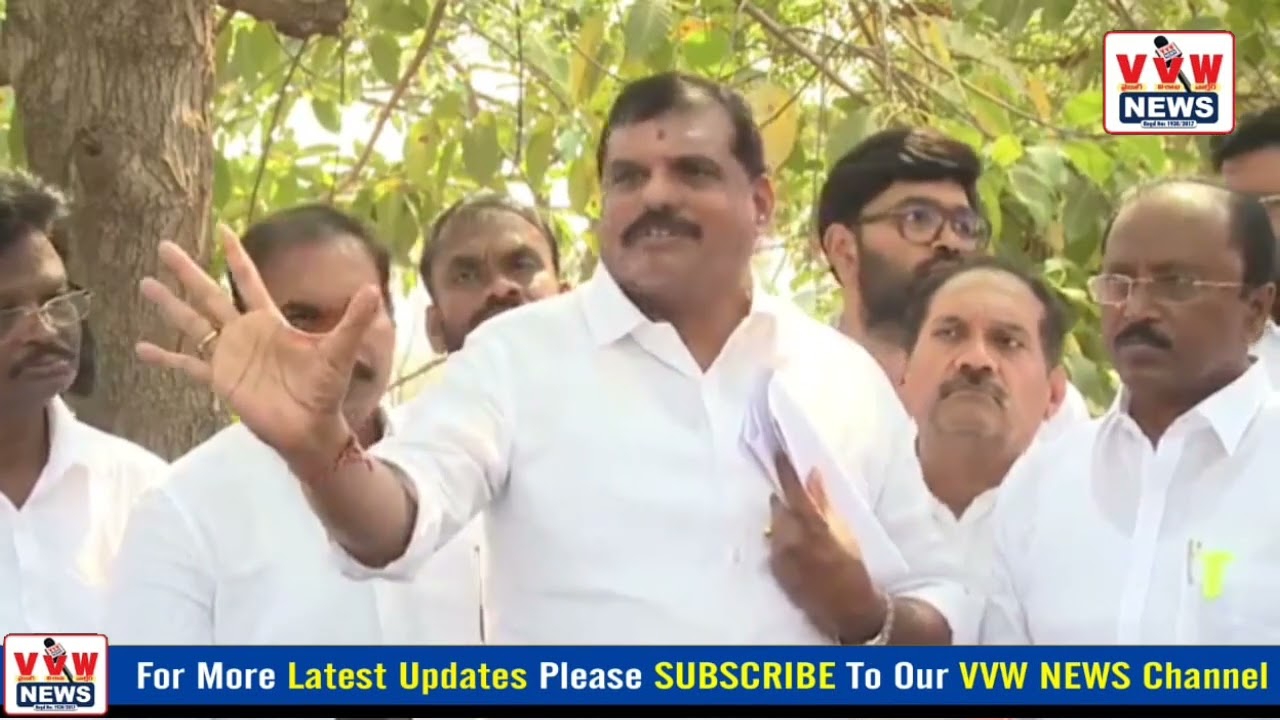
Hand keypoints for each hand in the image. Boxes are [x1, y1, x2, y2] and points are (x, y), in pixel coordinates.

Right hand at [135, 226, 381, 464]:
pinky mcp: (221, 380)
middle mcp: (245, 333)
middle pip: (210, 294)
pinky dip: (166, 357)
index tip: (222, 229)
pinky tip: (140, 348)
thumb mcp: (339, 351)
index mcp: (270, 321)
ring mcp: (230, 356)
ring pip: (193, 323)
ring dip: (169, 305)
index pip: (249, 281)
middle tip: (164, 245)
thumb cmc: (325, 390)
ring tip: (144, 283)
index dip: (236, 257)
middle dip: (188, 271)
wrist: (310, 429)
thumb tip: (374, 289)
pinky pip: (188, 366)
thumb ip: (354, 320)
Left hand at [767, 452, 886, 641]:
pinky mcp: (774, 570)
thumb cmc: (852, 568)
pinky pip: (772, 545)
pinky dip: (781, 539)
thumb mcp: (844, 531)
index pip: (793, 492)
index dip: (785, 471)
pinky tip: (795, 544)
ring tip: (800, 525)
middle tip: (796, 498)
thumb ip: (824, 503)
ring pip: (774, 526)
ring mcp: (779, 557)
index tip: (778, 454)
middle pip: (778, 508)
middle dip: (785, 500)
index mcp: (813, 529)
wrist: (847, 608)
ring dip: (783, 521)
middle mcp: (791, 541)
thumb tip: (811, 475)